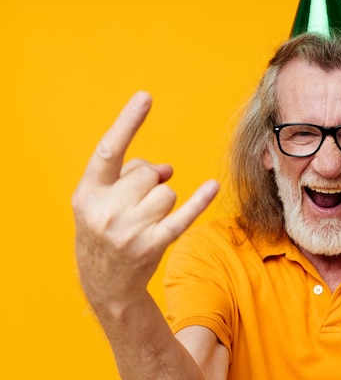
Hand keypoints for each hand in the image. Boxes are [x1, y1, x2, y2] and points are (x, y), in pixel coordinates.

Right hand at [72, 91, 218, 309]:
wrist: (104, 283)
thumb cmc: (104, 231)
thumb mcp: (103, 200)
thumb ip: (130, 175)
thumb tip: (167, 169)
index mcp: (87, 193)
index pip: (110, 150)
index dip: (128, 122)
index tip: (146, 97)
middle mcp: (105, 210)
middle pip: (148, 173)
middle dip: (149, 182)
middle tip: (137, 203)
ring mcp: (130, 230)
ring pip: (167, 191)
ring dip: (163, 201)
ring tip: (145, 220)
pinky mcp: (153, 244)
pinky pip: (182, 215)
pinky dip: (199, 200)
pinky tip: (212, 186)